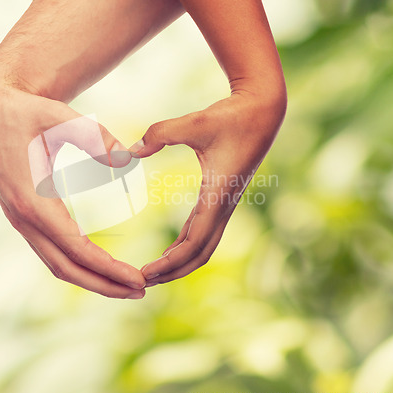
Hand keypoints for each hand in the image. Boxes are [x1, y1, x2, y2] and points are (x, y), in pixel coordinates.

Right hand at [0, 76, 145, 298]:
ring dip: (91, 279)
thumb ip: (94, 136)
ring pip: (56, 264)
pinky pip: (51, 251)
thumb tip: (129, 160)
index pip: (75, 247)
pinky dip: (77, 264)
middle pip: (66, 267)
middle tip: (141, 291)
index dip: (108, 268)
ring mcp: (20, 220)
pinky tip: (99, 264)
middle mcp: (23, 217)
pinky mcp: (24, 216)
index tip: (138, 280)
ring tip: (125, 286)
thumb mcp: (59, 116)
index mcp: (31, 199)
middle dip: (104, 284)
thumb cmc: (24, 111)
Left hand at [130, 90, 285, 285]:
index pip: (193, 243)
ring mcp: (225, 203)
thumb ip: (160, 134)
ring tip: (154, 272)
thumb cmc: (232, 116)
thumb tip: (130, 151)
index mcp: (218, 196)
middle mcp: (224, 206)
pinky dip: (186, 244)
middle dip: (173, 271)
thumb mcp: (194, 123)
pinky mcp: (221, 196)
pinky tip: (171, 248)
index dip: (169, 263)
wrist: (262, 110)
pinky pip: (204, 230)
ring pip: (204, 245)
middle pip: (199, 254)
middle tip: (142, 282)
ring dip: (180, 261)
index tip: (144, 274)